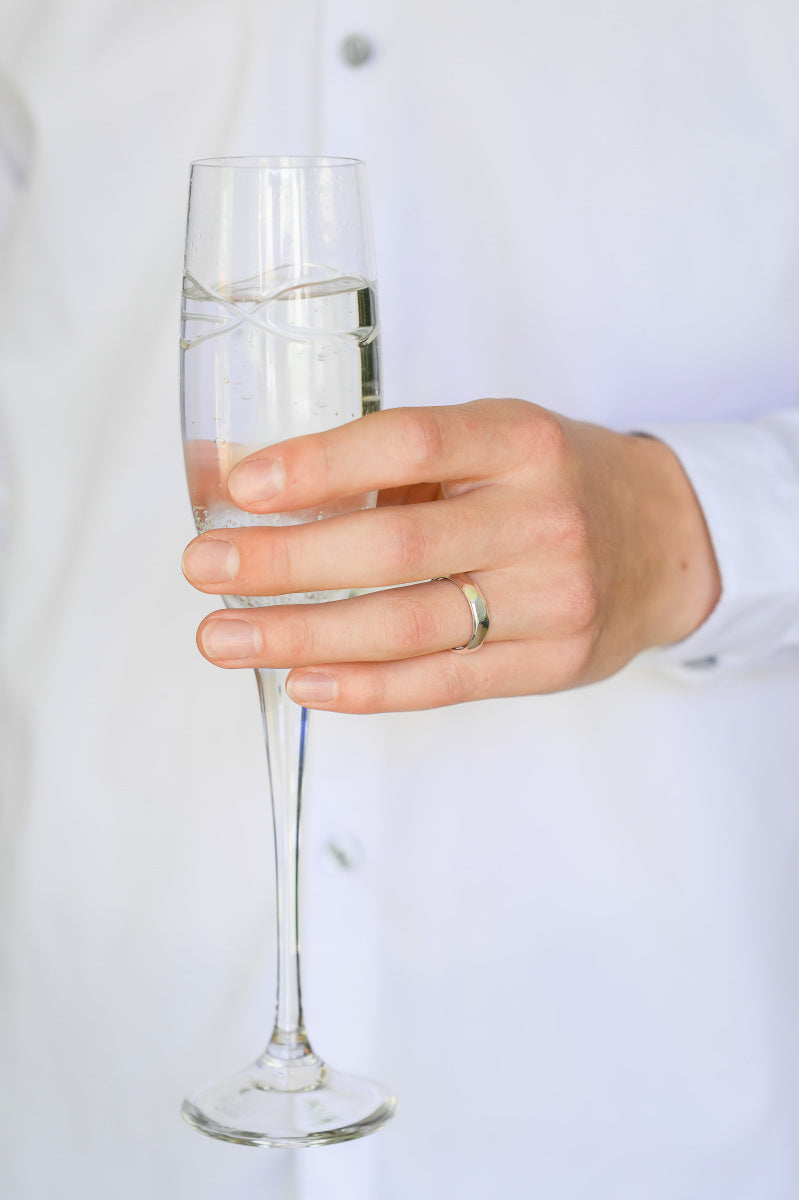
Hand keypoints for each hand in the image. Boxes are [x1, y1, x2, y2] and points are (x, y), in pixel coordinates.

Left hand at [181, 399, 720, 711]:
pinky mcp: (550, 663)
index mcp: (521, 439)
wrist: (663, 542)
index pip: (408, 445)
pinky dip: (363, 686)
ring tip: (225, 637)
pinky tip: (301, 678)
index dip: (319, 465)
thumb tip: (258, 491)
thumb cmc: (553, 483)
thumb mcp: (494, 440)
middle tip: (204, 568)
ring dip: (301, 634)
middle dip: (285, 562)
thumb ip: (399, 466)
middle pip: (394, 548)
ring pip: (407, 625)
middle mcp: (541, 517)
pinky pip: (441, 682)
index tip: (242, 487)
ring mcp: (551, 598)